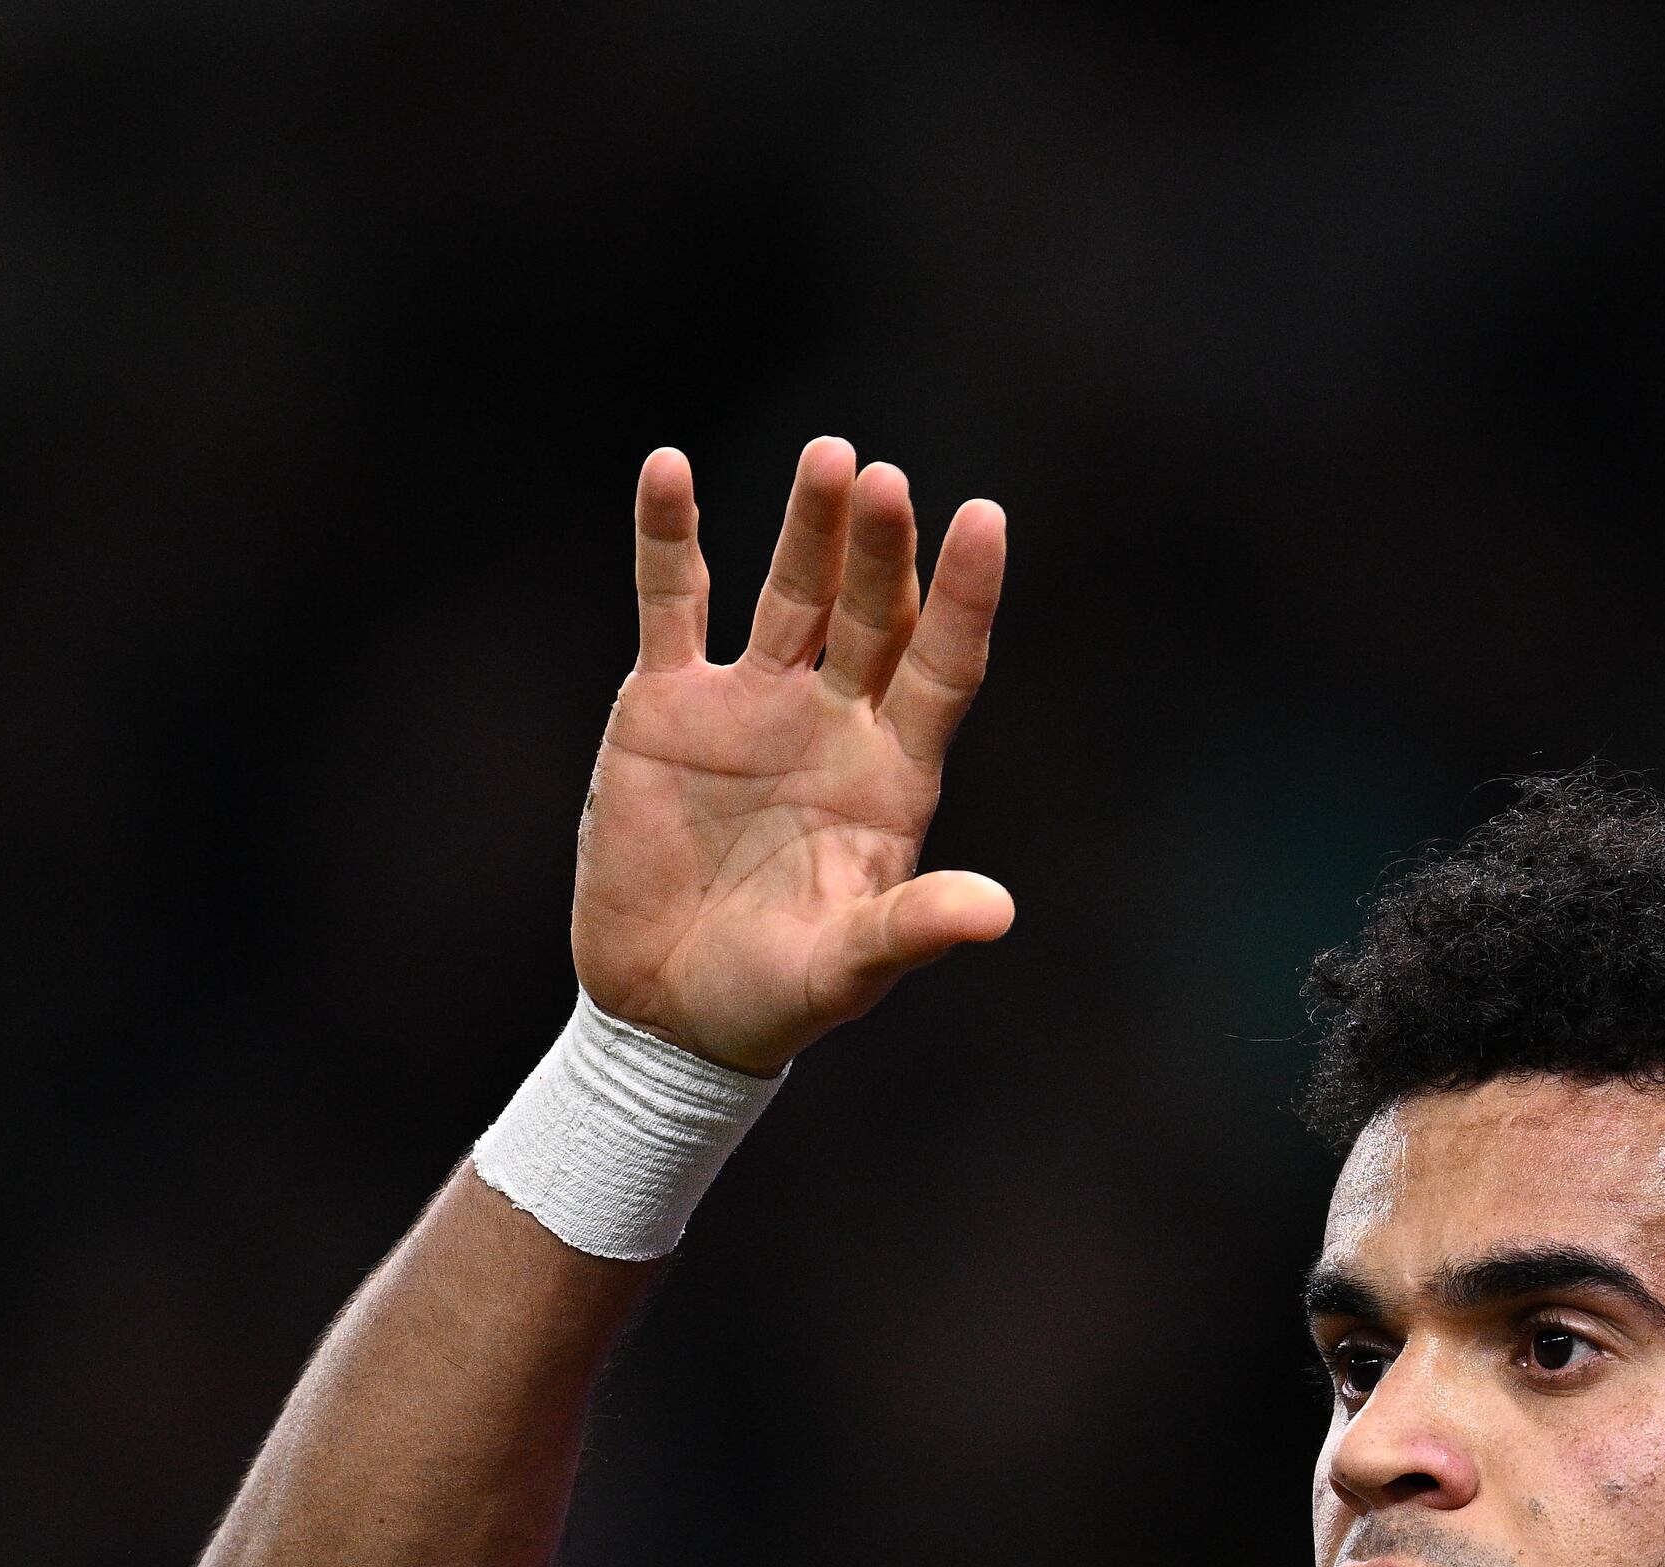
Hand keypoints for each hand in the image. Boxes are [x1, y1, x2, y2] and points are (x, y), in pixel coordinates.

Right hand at [573, 441, 1011, 1072]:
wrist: (667, 1011)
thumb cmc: (773, 997)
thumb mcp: (846, 971)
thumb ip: (912, 930)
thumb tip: (997, 913)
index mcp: (893, 774)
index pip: (944, 664)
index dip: (966, 595)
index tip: (986, 518)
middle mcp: (833, 721)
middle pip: (871, 613)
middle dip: (880, 549)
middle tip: (887, 481)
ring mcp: (751, 702)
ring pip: (789, 591)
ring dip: (807, 524)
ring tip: (830, 458)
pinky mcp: (666, 702)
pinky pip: (670, 601)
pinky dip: (668, 536)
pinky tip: (668, 467)